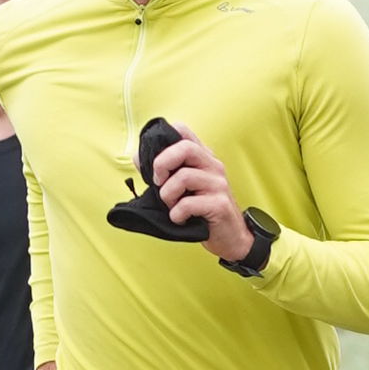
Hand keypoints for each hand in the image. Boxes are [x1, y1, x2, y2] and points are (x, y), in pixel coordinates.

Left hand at [143, 120, 276, 272]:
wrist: (231, 238)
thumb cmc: (203, 211)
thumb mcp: (182, 188)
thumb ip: (163, 171)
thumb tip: (137, 157)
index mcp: (203, 157)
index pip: (183, 131)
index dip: (164, 141)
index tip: (156, 164)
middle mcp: (213, 166)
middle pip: (185, 148)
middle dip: (162, 165)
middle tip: (158, 183)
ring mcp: (219, 184)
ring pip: (184, 177)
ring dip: (168, 196)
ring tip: (172, 207)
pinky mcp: (219, 204)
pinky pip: (188, 204)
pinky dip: (176, 214)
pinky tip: (180, 219)